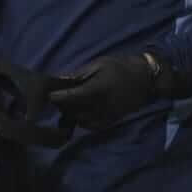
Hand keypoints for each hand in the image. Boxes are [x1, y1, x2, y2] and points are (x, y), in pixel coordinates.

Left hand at [46, 54, 163, 128]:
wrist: (143, 80)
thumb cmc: (119, 68)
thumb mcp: (98, 64)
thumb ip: (79, 74)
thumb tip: (60, 80)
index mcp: (98, 89)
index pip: (72, 97)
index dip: (57, 97)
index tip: (48, 95)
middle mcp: (101, 106)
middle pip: (74, 111)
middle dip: (62, 105)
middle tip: (56, 98)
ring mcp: (106, 116)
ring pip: (80, 121)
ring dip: (71, 114)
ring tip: (67, 104)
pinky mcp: (110, 122)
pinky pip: (90, 126)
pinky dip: (81, 121)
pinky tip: (79, 112)